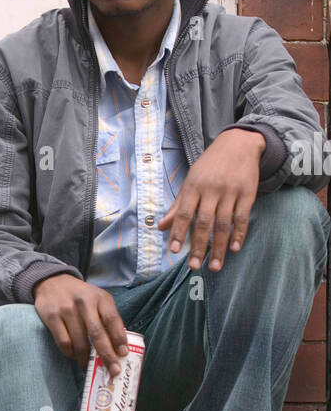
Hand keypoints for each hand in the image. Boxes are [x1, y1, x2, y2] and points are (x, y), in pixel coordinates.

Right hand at [33, 273, 127, 375]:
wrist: (52, 282)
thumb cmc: (80, 296)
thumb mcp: (97, 299)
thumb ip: (107, 318)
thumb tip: (117, 347)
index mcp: (100, 297)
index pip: (112, 319)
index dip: (119, 338)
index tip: (123, 354)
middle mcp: (84, 302)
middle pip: (97, 333)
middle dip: (107, 355)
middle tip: (113, 370)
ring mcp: (66, 309)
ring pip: (79, 342)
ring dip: (86, 359)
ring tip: (90, 368)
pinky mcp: (52, 317)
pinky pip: (63, 342)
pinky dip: (70, 353)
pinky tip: (74, 356)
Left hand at [158, 130, 263, 271]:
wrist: (238, 144)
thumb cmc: (210, 166)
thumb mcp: (191, 180)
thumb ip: (178, 205)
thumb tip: (161, 227)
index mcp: (194, 186)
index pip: (183, 212)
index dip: (178, 232)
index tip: (173, 250)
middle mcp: (211, 189)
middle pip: (203, 222)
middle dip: (198, 246)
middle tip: (194, 266)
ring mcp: (230, 191)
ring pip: (224, 224)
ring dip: (219, 247)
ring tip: (215, 266)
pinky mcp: (248, 193)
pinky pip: (242, 218)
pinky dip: (239, 234)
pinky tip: (234, 249)